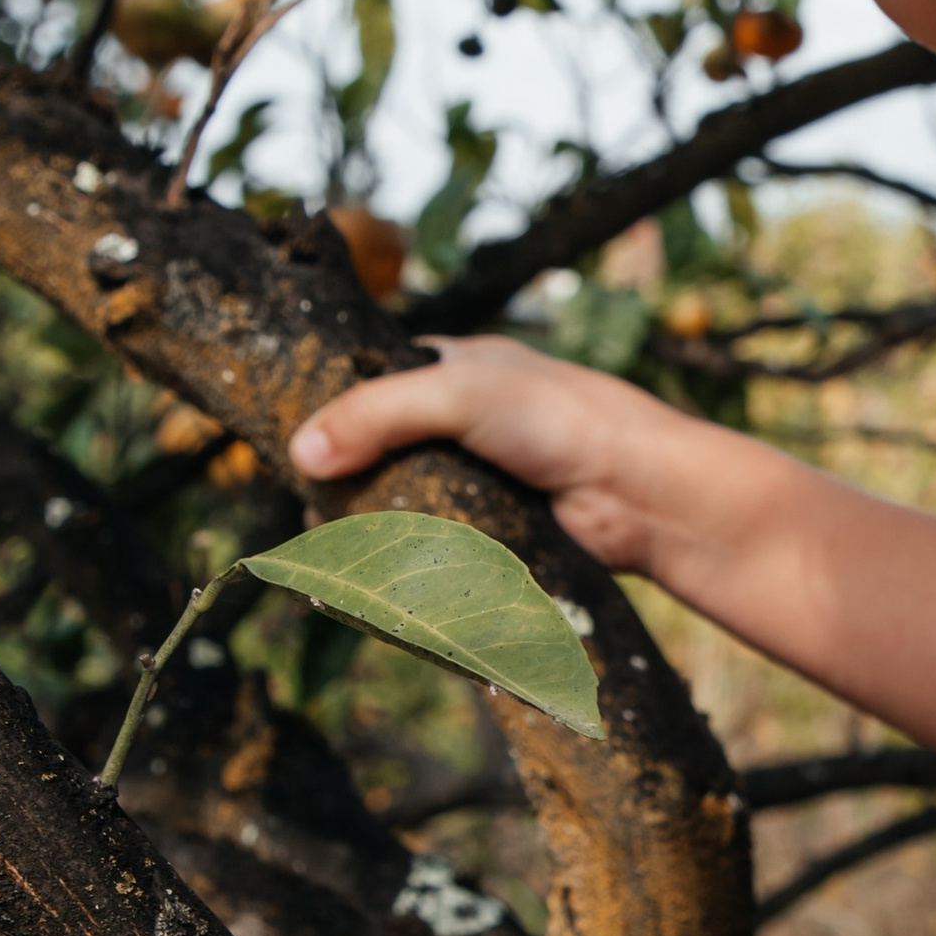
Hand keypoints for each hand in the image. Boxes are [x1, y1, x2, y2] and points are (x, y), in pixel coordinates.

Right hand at [290, 335, 689, 571]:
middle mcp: (465, 420)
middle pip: (380, 448)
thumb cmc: (565, 421)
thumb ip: (379, 413)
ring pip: (403, 499)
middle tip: (310, 505)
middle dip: (346, 475)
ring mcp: (479, 475)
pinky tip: (378, 568)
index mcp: (457, 367)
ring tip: (332, 542)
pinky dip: (408, 552)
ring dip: (372, 521)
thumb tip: (300, 453)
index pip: (373, 382)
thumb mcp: (461, 393)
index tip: (292, 447)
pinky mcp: (493, 528)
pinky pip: (433, 540)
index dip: (333, 411)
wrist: (644, 495)